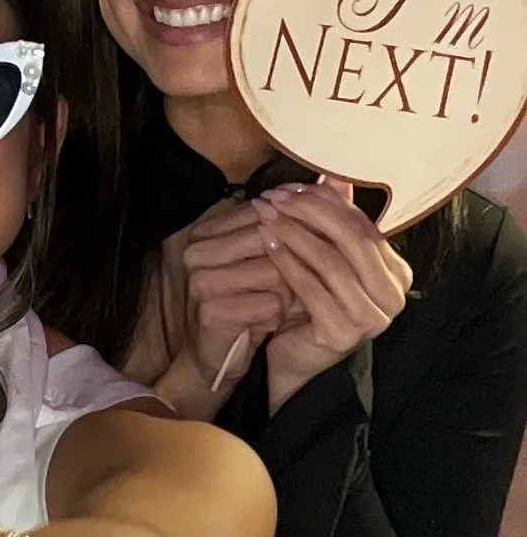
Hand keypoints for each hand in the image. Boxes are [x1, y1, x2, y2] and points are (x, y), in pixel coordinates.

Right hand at [140, 199, 294, 415]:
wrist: (219, 356)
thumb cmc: (249, 302)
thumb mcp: (272, 258)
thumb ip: (298, 220)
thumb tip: (339, 180)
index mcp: (206, 230)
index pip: (263, 212)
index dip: (297, 229)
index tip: (311, 249)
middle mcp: (197, 250)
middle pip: (269, 237)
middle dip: (294, 261)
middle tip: (297, 283)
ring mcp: (200, 280)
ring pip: (273, 270)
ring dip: (288, 290)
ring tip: (280, 304)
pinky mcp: (210, 311)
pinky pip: (267, 304)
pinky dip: (278, 314)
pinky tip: (269, 322)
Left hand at [253, 179, 412, 412]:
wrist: (294, 359)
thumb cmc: (310, 304)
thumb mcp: (325, 258)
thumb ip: (333, 220)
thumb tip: (333, 175)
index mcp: (397, 274)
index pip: (363, 225)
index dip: (325, 202)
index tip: (288, 187)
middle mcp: (393, 297)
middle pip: (352, 238)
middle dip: (310, 212)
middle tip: (274, 198)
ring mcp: (372, 318)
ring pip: (331, 260)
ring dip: (294, 233)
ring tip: (265, 216)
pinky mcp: (344, 334)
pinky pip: (311, 287)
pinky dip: (287, 260)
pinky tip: (266, 242)